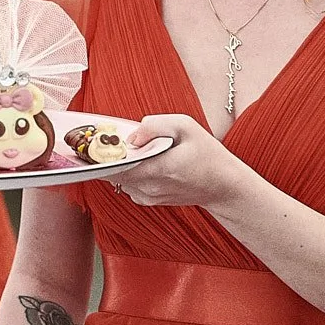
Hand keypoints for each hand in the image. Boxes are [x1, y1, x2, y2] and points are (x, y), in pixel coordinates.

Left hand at [116, 114, 252, 209]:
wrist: (223, 186)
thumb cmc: (207, 154)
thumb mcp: (186, 126)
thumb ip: (154, 125)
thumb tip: (131, 137)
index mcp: (157, 169)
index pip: (114, 164)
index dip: (104, 151)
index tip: (101, 139)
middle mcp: (148, 188)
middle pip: (111, 170)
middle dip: (110, 154)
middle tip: (116, 139)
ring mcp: (146, 196)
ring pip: (116, 176)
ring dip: (120, 162)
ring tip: (135, 148)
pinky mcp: (146, 199)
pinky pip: (126, 182)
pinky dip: (128, 170)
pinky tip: (143, 160)